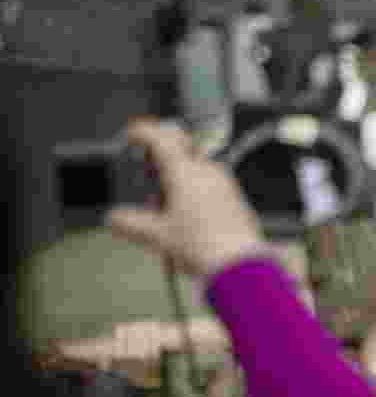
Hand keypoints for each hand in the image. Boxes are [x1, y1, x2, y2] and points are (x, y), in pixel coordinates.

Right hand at [107, 118, 266, 278]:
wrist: (239, 264)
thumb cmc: (204, 247)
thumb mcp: (158, 236)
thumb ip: (131, 223)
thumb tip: (116, 218)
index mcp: (186, 172)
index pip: (161, 138)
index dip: (144, 132)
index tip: (133, 134)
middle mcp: (208, 171)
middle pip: (181, 147)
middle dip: (162, 153)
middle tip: (148, 172)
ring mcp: (225, 183)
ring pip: (197, 165)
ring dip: (178, 173)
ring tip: (165, 204)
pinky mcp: (235, 197)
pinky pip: (210, 182)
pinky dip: (194, 188)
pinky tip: (187, 213)